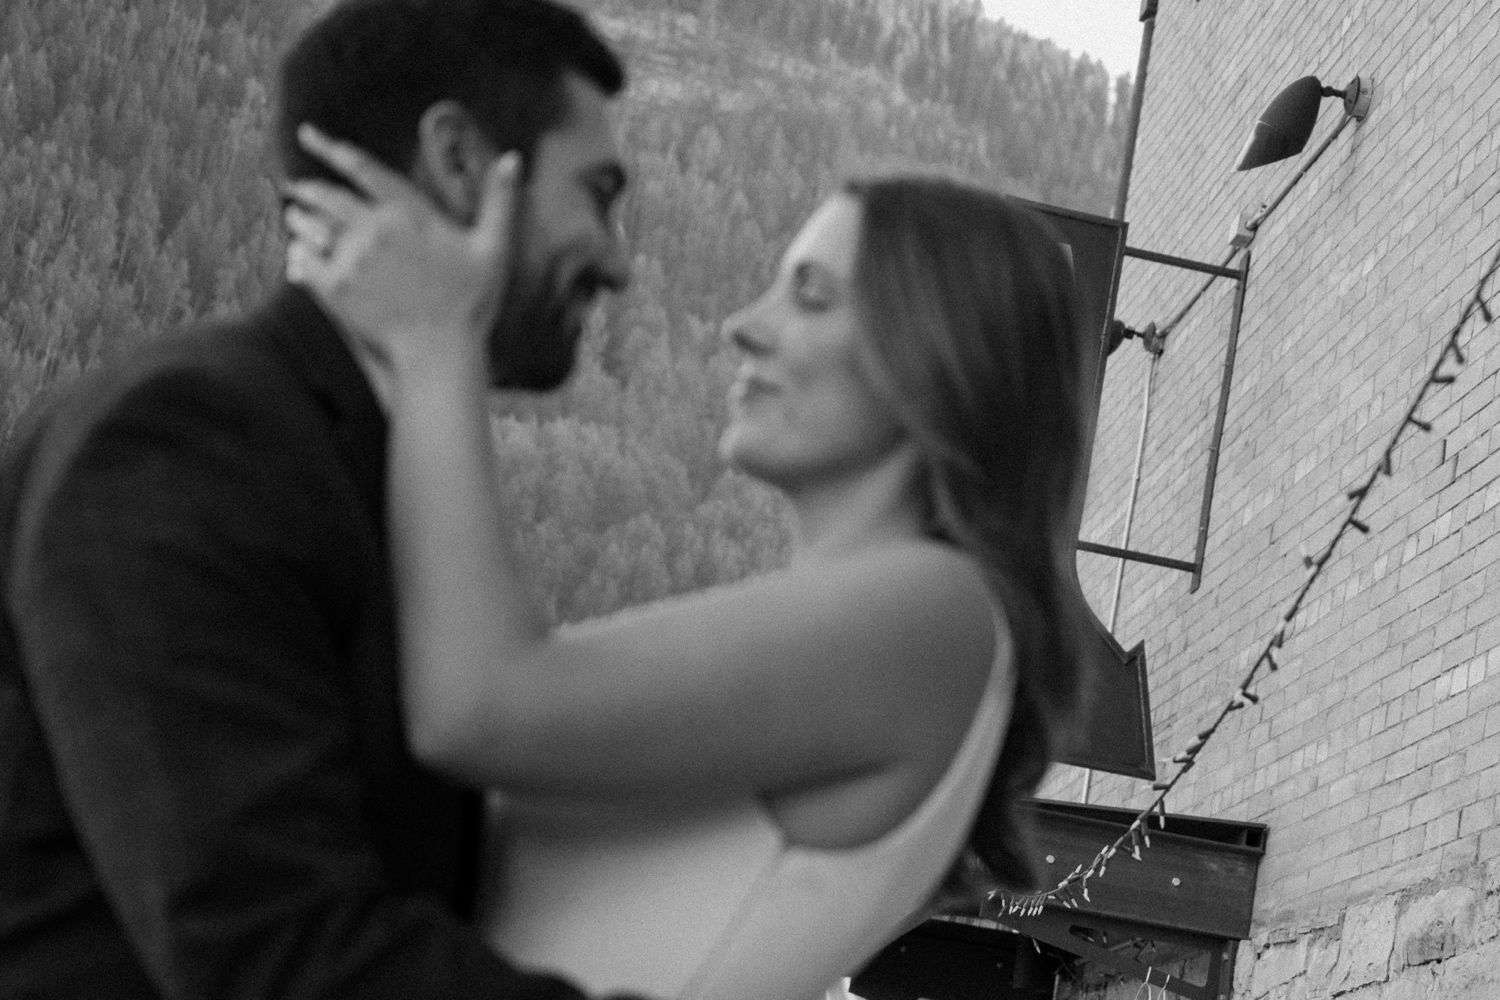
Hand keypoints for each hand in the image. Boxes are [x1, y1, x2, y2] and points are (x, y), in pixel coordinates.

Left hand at [283, 124, 519, 380]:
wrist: (440, 352)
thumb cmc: (470, 302)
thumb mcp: (494, 247)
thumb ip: (501, 200)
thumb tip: (514, 157)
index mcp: (409, 213)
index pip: (363, 168)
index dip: (331, 148)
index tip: (308, 135)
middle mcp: (375, 229)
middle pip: (328, 196)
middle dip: (308, 187)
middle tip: (294, 184)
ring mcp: (352, 258)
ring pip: (313, 227)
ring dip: (299, 217)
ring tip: (292, 214)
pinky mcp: (336, 289)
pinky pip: (306, 262)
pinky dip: (299, 255)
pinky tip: (296, 253)